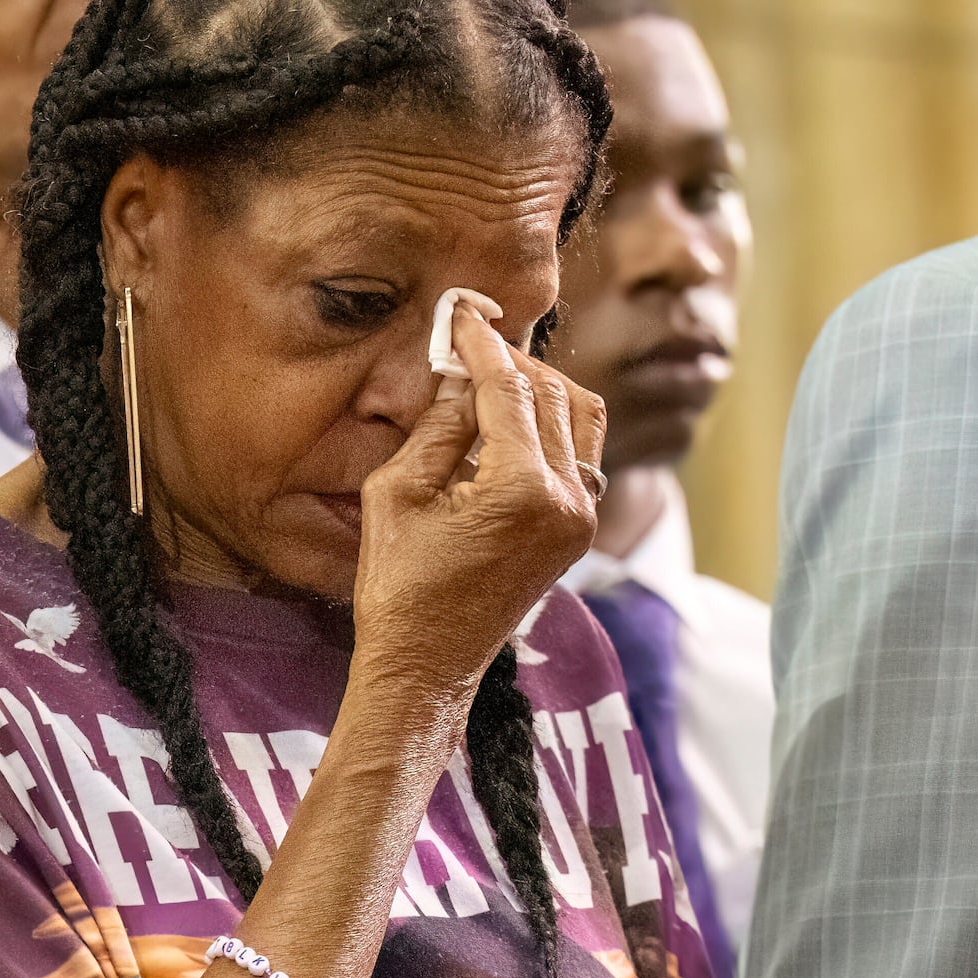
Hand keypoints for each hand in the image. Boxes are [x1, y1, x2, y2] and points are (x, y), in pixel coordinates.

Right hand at [348, 299, 604, 701]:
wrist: (427, 663)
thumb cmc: (399, 586)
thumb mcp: (395, 494)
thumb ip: (434, 426)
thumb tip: (456, 373)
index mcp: (522, 489)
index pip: (510, 388)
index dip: (481, 345)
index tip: (460, 315)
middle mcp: (568, 500)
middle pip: (554, 394)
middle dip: (510, 363)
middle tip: (466, 348)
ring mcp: (581, 517)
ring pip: (581, 418)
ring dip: (539, 390)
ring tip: (488, 384)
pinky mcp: (579, 530)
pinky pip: (580, 453)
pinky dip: (551, 425)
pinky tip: (506, 425)